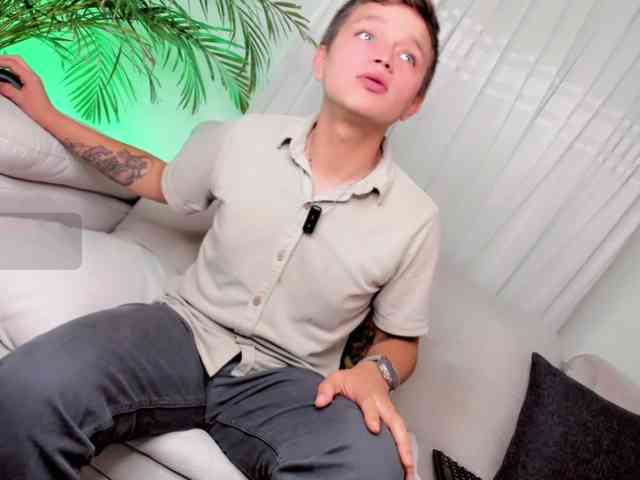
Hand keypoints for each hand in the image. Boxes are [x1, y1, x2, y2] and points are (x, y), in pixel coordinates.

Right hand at [0, 55, 56, 124]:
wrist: (48, 116)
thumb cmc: (37, 109)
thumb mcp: (18, 98)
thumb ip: (6, 89)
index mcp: (30, 77)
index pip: (13, 63)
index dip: (0, 61)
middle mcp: (33, 75)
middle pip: (17, 59)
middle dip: (4, 58)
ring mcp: (34, 79)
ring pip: (19, 65)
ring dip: (8, 63)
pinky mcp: (33, 83)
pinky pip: (21, 72)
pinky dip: (12, 70)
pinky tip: (6, 75)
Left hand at [315, 361, 415, 479]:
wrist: (373, 373)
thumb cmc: (353, 380)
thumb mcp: (337, 378)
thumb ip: (327, 389)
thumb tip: (320, 402)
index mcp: (368, 395)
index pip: (370, 406)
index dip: (372, 417)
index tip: (374, 429)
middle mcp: (383, 406)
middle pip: (395, 423)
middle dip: (401, 442)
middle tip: (404, 461)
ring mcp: (391, 414)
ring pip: (403, 432)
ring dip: (408, 452)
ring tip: (409, 473)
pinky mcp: (394, 421)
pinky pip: (403, 437)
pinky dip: (407, 452)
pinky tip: (407, 469)